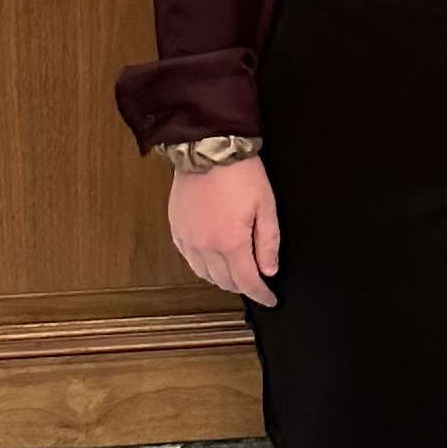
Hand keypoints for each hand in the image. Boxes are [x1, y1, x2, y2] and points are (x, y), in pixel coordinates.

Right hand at [168, 155, 279, 301]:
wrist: (207, 148)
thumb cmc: (240, 173)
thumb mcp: (266, 206)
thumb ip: (268, 242)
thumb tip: (269, 269)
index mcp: (231, 242)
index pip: (247, 282)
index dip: (261, 294)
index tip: (270, 299)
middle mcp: (206, 246)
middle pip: (225, 281)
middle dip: (243, 286)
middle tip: (256, 284)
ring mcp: (188, 238)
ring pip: (204, 274)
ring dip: (222, 279)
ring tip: (236, 275)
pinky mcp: (176, 228)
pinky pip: (188, 258)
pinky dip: (202, 266)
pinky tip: (211, 261)